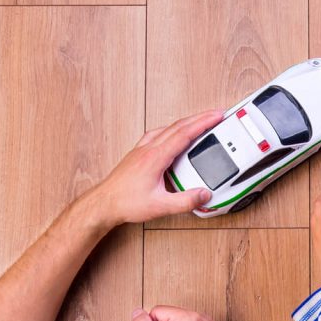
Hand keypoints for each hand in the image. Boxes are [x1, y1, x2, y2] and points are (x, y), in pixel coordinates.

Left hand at [88, 110, 224, 227]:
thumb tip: (204, 194)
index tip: (216, 116)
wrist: (104, 203)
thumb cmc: (126, 203)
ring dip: (186, 122)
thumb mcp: (161, 206)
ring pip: (167, 128)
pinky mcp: (138, 154)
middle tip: (215, 114)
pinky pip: (157, 134)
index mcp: (156, 157)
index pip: (184, 134)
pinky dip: (171, 130)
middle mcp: (148, 149)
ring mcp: (142, 150)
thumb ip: (186, 201)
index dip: (203, 123)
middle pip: (178, 126)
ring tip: (199, 122)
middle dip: (200, 118)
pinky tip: (173, 134)